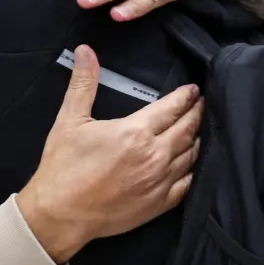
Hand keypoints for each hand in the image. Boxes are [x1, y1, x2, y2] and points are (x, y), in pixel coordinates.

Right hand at [16, 45, 201, 263]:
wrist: (61, 213)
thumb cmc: (63, 166)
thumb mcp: (69, 120)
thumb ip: (83, 83)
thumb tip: (85, 50)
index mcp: (135, 132)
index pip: (171, 108)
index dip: (185, 97)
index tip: (193, 89)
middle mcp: (155, 156)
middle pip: (187, 129)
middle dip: (196, 113)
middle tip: (202, 104)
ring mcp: (160, 182)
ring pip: (191, 156)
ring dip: (197, 139)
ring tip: (197, 129)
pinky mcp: (160, 204)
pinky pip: (187, 183)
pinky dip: (192, 169)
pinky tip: (190, 163)